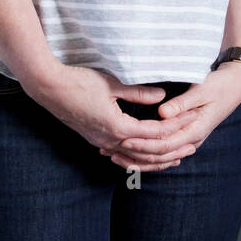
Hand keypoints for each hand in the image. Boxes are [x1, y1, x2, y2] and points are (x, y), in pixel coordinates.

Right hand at [23, 61, 202, 167]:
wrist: (48, 87)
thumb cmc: (79, 82)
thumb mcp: (112, 84)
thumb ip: (138, 92)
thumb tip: (162, 98)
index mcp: (117, 127)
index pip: (154, 132)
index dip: (175, 127)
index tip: (191, 120)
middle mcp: (109, 139)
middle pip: (147, 152)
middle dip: (171, 150)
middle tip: (192, 148)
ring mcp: (100, 141)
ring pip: (133, 157)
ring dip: (155, 159)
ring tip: (173, 159)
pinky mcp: (94, 138)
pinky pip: (120, 153)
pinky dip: (136, 157)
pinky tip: (142, 156)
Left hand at [101, 60, 240, 171]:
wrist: (235, 86)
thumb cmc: (219, 85)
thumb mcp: (202, 90)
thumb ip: (182, 103)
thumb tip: (162, 113)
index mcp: (196, 130)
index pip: (165, 144)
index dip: (143, 144)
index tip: (124, 139)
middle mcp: (192, 140)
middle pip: (160, 156)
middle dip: (135, 154)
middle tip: (112, 150)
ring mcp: (190, 140)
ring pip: (161, 159)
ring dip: (138, 159)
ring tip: (115, 155)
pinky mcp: (185, 137)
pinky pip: (165, 153)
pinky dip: (148, 156)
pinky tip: (132, 155)